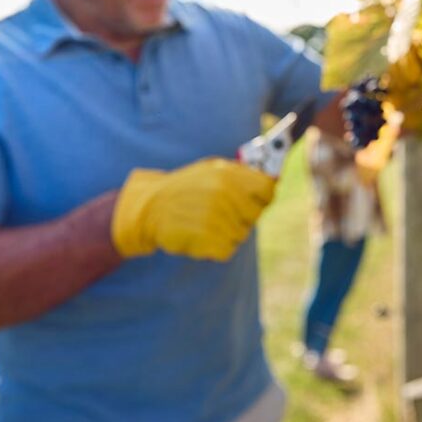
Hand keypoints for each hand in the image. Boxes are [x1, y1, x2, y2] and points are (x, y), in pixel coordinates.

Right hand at [111, 158, 276, 260]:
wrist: (149, 208)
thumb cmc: (184, 188)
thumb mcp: (210, 170)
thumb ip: (240, 174)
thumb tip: (273, 180)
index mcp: (227, 174)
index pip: (267, 189)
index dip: (263, 197)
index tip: (255, 201)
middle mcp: (224, 194)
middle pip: (255, 215)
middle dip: (242, 218)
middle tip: (221, 214)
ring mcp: (216, 218)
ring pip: (240, 235)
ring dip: (226, 233)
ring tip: (205, 223)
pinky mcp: (207, 240)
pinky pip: (227, 250)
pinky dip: (215, 248)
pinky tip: (200, 236)